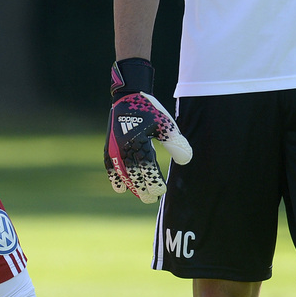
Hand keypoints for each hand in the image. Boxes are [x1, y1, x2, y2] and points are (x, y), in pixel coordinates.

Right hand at [104, 59, 191, 204]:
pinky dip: (114, 177)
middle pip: (133, 174)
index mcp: (138, 141)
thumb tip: (186, 161)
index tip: (162, 191)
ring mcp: (114, 148)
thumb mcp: (166, 124)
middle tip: (151, 199)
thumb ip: (176, 142)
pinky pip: (110, 166)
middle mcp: (123, 147)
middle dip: (142, 188)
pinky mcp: (109, 146)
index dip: (154, 181)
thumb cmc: (149, 110)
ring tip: (139, 195)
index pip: (146, 168)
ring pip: (121, 173)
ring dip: (130, 186)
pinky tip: (119, 188)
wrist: (128, 96)